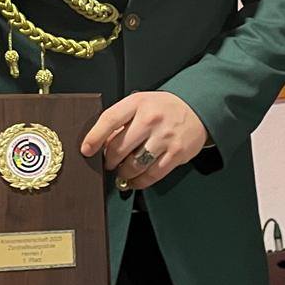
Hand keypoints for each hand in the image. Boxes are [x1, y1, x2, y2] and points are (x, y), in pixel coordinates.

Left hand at [81, 91, 207, 190]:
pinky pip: (152, 174)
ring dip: (124, 173)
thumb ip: (122, 120)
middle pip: (120, 147)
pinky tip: (135, 180)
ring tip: (122, 172)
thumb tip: (102, 144)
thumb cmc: (163, 108)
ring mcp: (165, 137)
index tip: (86, 150)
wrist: (197, 109)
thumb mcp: (141, 104)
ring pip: (134, 165)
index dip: (94, 137)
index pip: (110, 119)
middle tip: (109, 163)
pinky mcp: (176, 154)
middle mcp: (151, 119)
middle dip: (110, 160)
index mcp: (138, 102)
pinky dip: (140, 181)